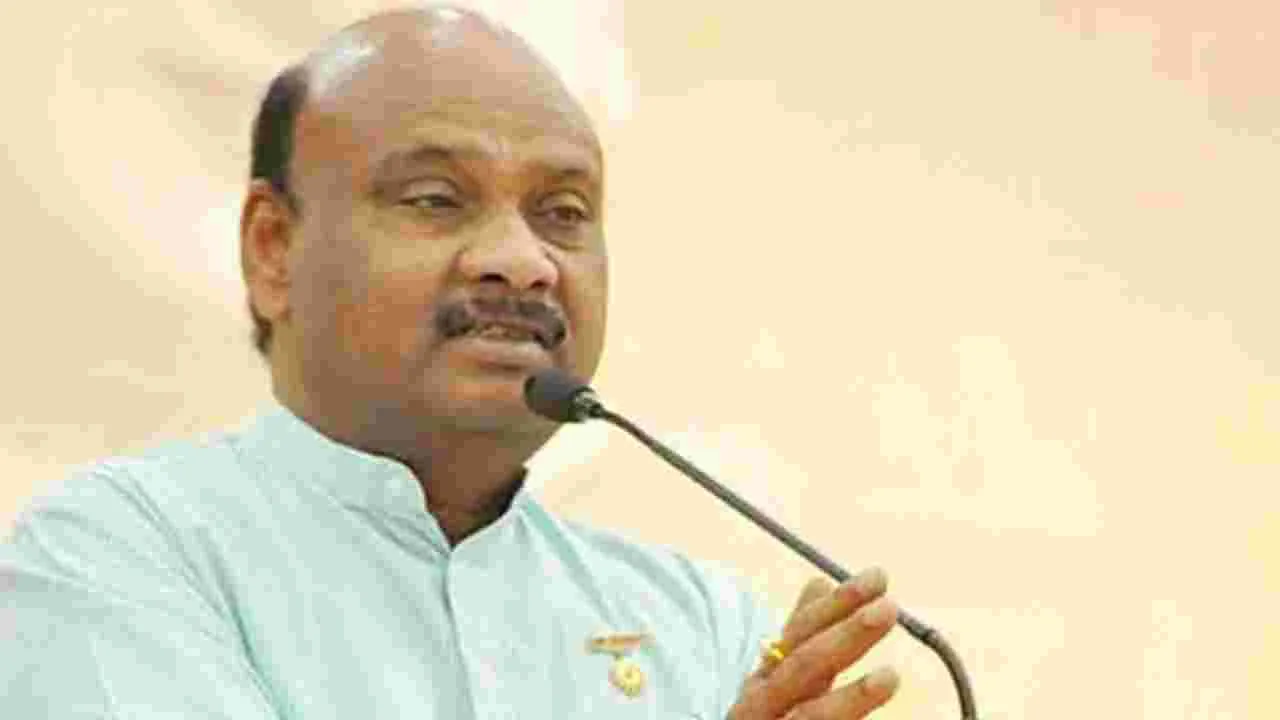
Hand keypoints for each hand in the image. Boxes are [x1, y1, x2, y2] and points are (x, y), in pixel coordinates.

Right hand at [729, 568, 899, 718]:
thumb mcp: (779, 680)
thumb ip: (798, 635)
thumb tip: (819, 581)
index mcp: (764, 679)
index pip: (798, 633)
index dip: (838, 605)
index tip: (878, 577)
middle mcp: (761, 708)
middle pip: (801, 669)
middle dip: (845, 638)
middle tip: (888, 609)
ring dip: (849, 699)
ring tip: (892, 677)